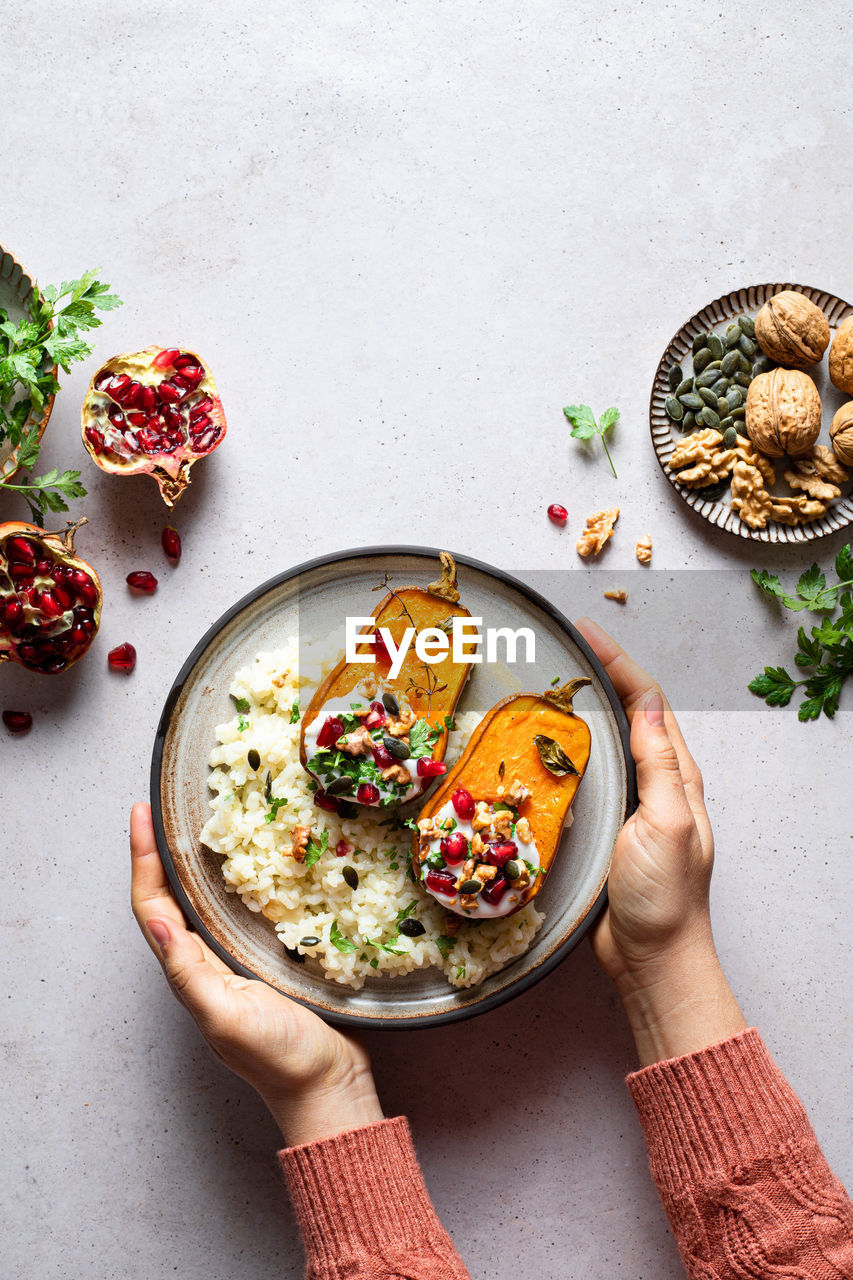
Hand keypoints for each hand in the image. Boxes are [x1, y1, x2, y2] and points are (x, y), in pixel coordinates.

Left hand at [130, 803, 382, 1144]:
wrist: (329, 1085)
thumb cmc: (281, 1057)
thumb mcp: (228, 1016)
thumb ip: (190, 974)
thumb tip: (157, 925)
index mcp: (190, 972)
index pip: (152, 907)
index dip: (142, 860)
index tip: (139, 814)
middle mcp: (206, 962)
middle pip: (171, 898)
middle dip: (161, 852)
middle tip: (164, 807)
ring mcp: (236, 961)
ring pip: (205, 903)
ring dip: (195, 863)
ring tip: (201, 821)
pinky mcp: (268, 959)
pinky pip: (242, 912)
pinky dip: (239, 880)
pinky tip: (257, 860)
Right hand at [575, 620, 745, 1064]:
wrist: (652, 961)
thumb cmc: (664, 898)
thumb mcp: (668, 823)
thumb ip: (660, 765)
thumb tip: (650, 706)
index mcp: (676, 777)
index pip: (649, 704)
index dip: (618, 664)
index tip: (587, 634)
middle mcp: (655, 786)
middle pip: (627, 716)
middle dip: (598, 678)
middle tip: (559, 652)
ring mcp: (629, 809)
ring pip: (604, 747)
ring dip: (579, 715)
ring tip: (543, 691)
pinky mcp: (605, 832)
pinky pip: (586, 782)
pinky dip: (565, 757)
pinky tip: (538, 756)